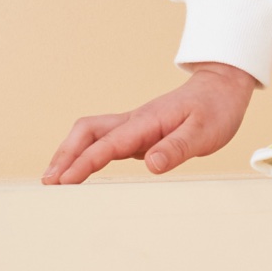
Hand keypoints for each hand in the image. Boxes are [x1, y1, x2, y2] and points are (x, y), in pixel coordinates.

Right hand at [42, 64, 256, 183]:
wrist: (222, 88)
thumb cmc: (215, 109)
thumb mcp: (204, 131)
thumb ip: (177, 148)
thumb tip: (151, 163)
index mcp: (147, 121)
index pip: (108, 144)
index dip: (83, 163)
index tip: (64, 181)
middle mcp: (134, 122)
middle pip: (86, 132)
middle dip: (64, 155)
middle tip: (49, 182)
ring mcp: (133, 126)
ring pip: (90, 134)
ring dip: (69, 154)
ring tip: (53, 180)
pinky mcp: (137, 133)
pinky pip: (102, 141)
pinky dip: (84, 154)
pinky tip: (79, 171)